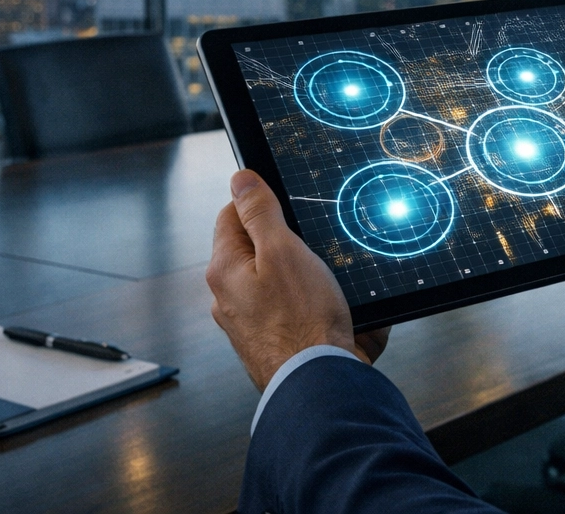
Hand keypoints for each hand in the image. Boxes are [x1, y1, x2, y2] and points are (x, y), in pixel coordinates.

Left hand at [207, 169, 389, 389]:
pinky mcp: (275, 342)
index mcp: (225, 270)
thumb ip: (259, 212)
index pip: (231, 215)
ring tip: (333, 286)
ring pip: (282, 281)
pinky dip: (317, 306)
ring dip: (309, 277)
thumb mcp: (282, 251)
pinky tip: (339, 311)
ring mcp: (251, 324)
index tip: (286, 203)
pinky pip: (298, 311)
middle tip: (317, 247)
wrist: (320, 386)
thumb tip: (240, 178)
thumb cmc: (302, 323)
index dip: (260, 202)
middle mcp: (230, 298)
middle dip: (290, 243)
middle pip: (258, 249)